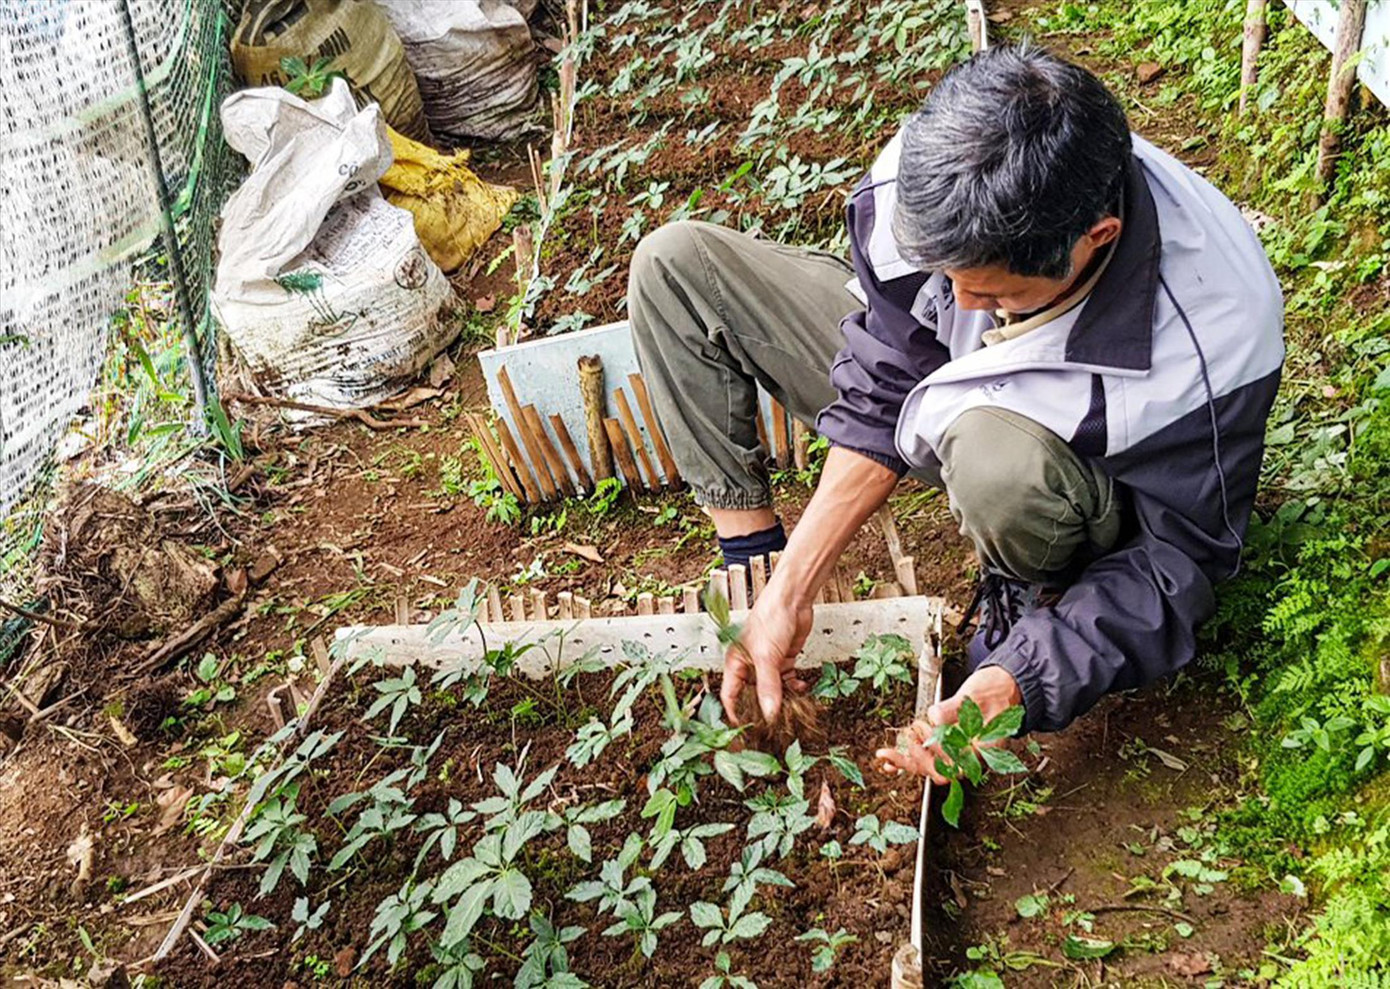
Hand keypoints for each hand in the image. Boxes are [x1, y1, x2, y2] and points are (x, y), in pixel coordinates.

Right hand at [720, 589, 813, 723]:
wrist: (793, 599)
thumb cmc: (770, 617)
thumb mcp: (766, 656)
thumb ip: (768, 686)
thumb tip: (769, 713)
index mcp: (736, 663)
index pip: (730, 695)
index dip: (735, 713)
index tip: (745, 730)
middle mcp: (750, 664)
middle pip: (753, 695)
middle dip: (762, 709)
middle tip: (772, 726)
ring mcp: (768, 662)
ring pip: (773, 689)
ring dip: (782, 699)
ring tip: (792, 711)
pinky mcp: (785, 659)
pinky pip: (788, 680)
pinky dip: (795, 687)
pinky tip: (802, 689)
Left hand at [874, 666, 1022, 782]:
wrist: (1005, 686)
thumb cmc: (996, 691)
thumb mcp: (975, 695)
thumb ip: (954, 708)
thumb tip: (935, 716)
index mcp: (981, 750)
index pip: (954, 766)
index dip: (936, 753)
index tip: (925, 730)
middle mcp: (968, 756)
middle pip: (937, 772)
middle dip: (915, 760)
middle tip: (903, 740)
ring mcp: (957, 752)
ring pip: (929, 767)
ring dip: (908, 760)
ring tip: (891, 749)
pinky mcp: (947, 745)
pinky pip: (926, 758)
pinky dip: (907, 759)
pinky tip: (890, 760)